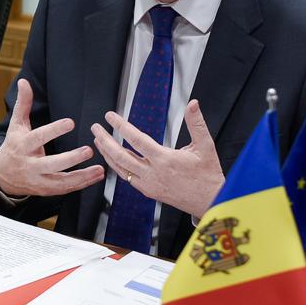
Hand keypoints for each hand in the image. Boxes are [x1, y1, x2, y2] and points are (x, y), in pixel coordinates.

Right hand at [0, 79, 105, 198]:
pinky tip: (96, 176)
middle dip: (70, 159)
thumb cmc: (14, 146)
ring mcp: (38, 180)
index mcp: (22, 146)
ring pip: (60, 181)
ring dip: (81, 176)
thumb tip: (24, 81)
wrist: (2, 176)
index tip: (70, 122)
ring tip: (99, 169)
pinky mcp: (45, 190)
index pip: (38, 137)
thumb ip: (23, 103)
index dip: (54, 130)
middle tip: (88, 150)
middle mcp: (29, 165)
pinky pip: (65, 189)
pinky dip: (82, 184)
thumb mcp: (16, 125)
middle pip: (50, 164)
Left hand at [90, 98, 223, 219]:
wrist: (210, 200)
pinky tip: (113, 159)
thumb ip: (196, 123)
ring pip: (120, 168)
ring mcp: (148, 184)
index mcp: (164, 159)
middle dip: (105, 140)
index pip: (136, 139)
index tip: (109, 117)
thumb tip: (193, 104)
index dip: (121, 126)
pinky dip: (117, 167)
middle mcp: (153, 173)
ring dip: (107, 153)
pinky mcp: (148, 191)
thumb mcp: (205, 145)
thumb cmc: (208, 174)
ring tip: (98, 141)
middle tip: (95, 128)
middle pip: (120, 155)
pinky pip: (127, 178)